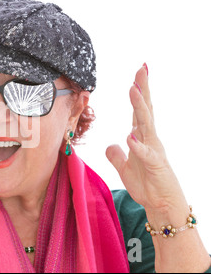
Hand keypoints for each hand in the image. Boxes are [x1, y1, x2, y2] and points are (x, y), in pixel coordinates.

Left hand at [106, 64, 188, 221]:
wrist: (161, 204)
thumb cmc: (147, 184)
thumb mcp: (125, 167)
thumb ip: (117, 155)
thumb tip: (110, 145)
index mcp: (142, 137)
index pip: (139, 110)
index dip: (138, 92)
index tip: (137, 73)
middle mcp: (149, 139)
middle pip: (145, 110)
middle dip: (142, 89)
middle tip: (141, 69)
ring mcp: (153, 151)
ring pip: (146, 125)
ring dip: (139, 107)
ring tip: (133, 90)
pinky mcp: (155, 166)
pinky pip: (145, 154)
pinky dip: (137, 145)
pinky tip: (130, 136)